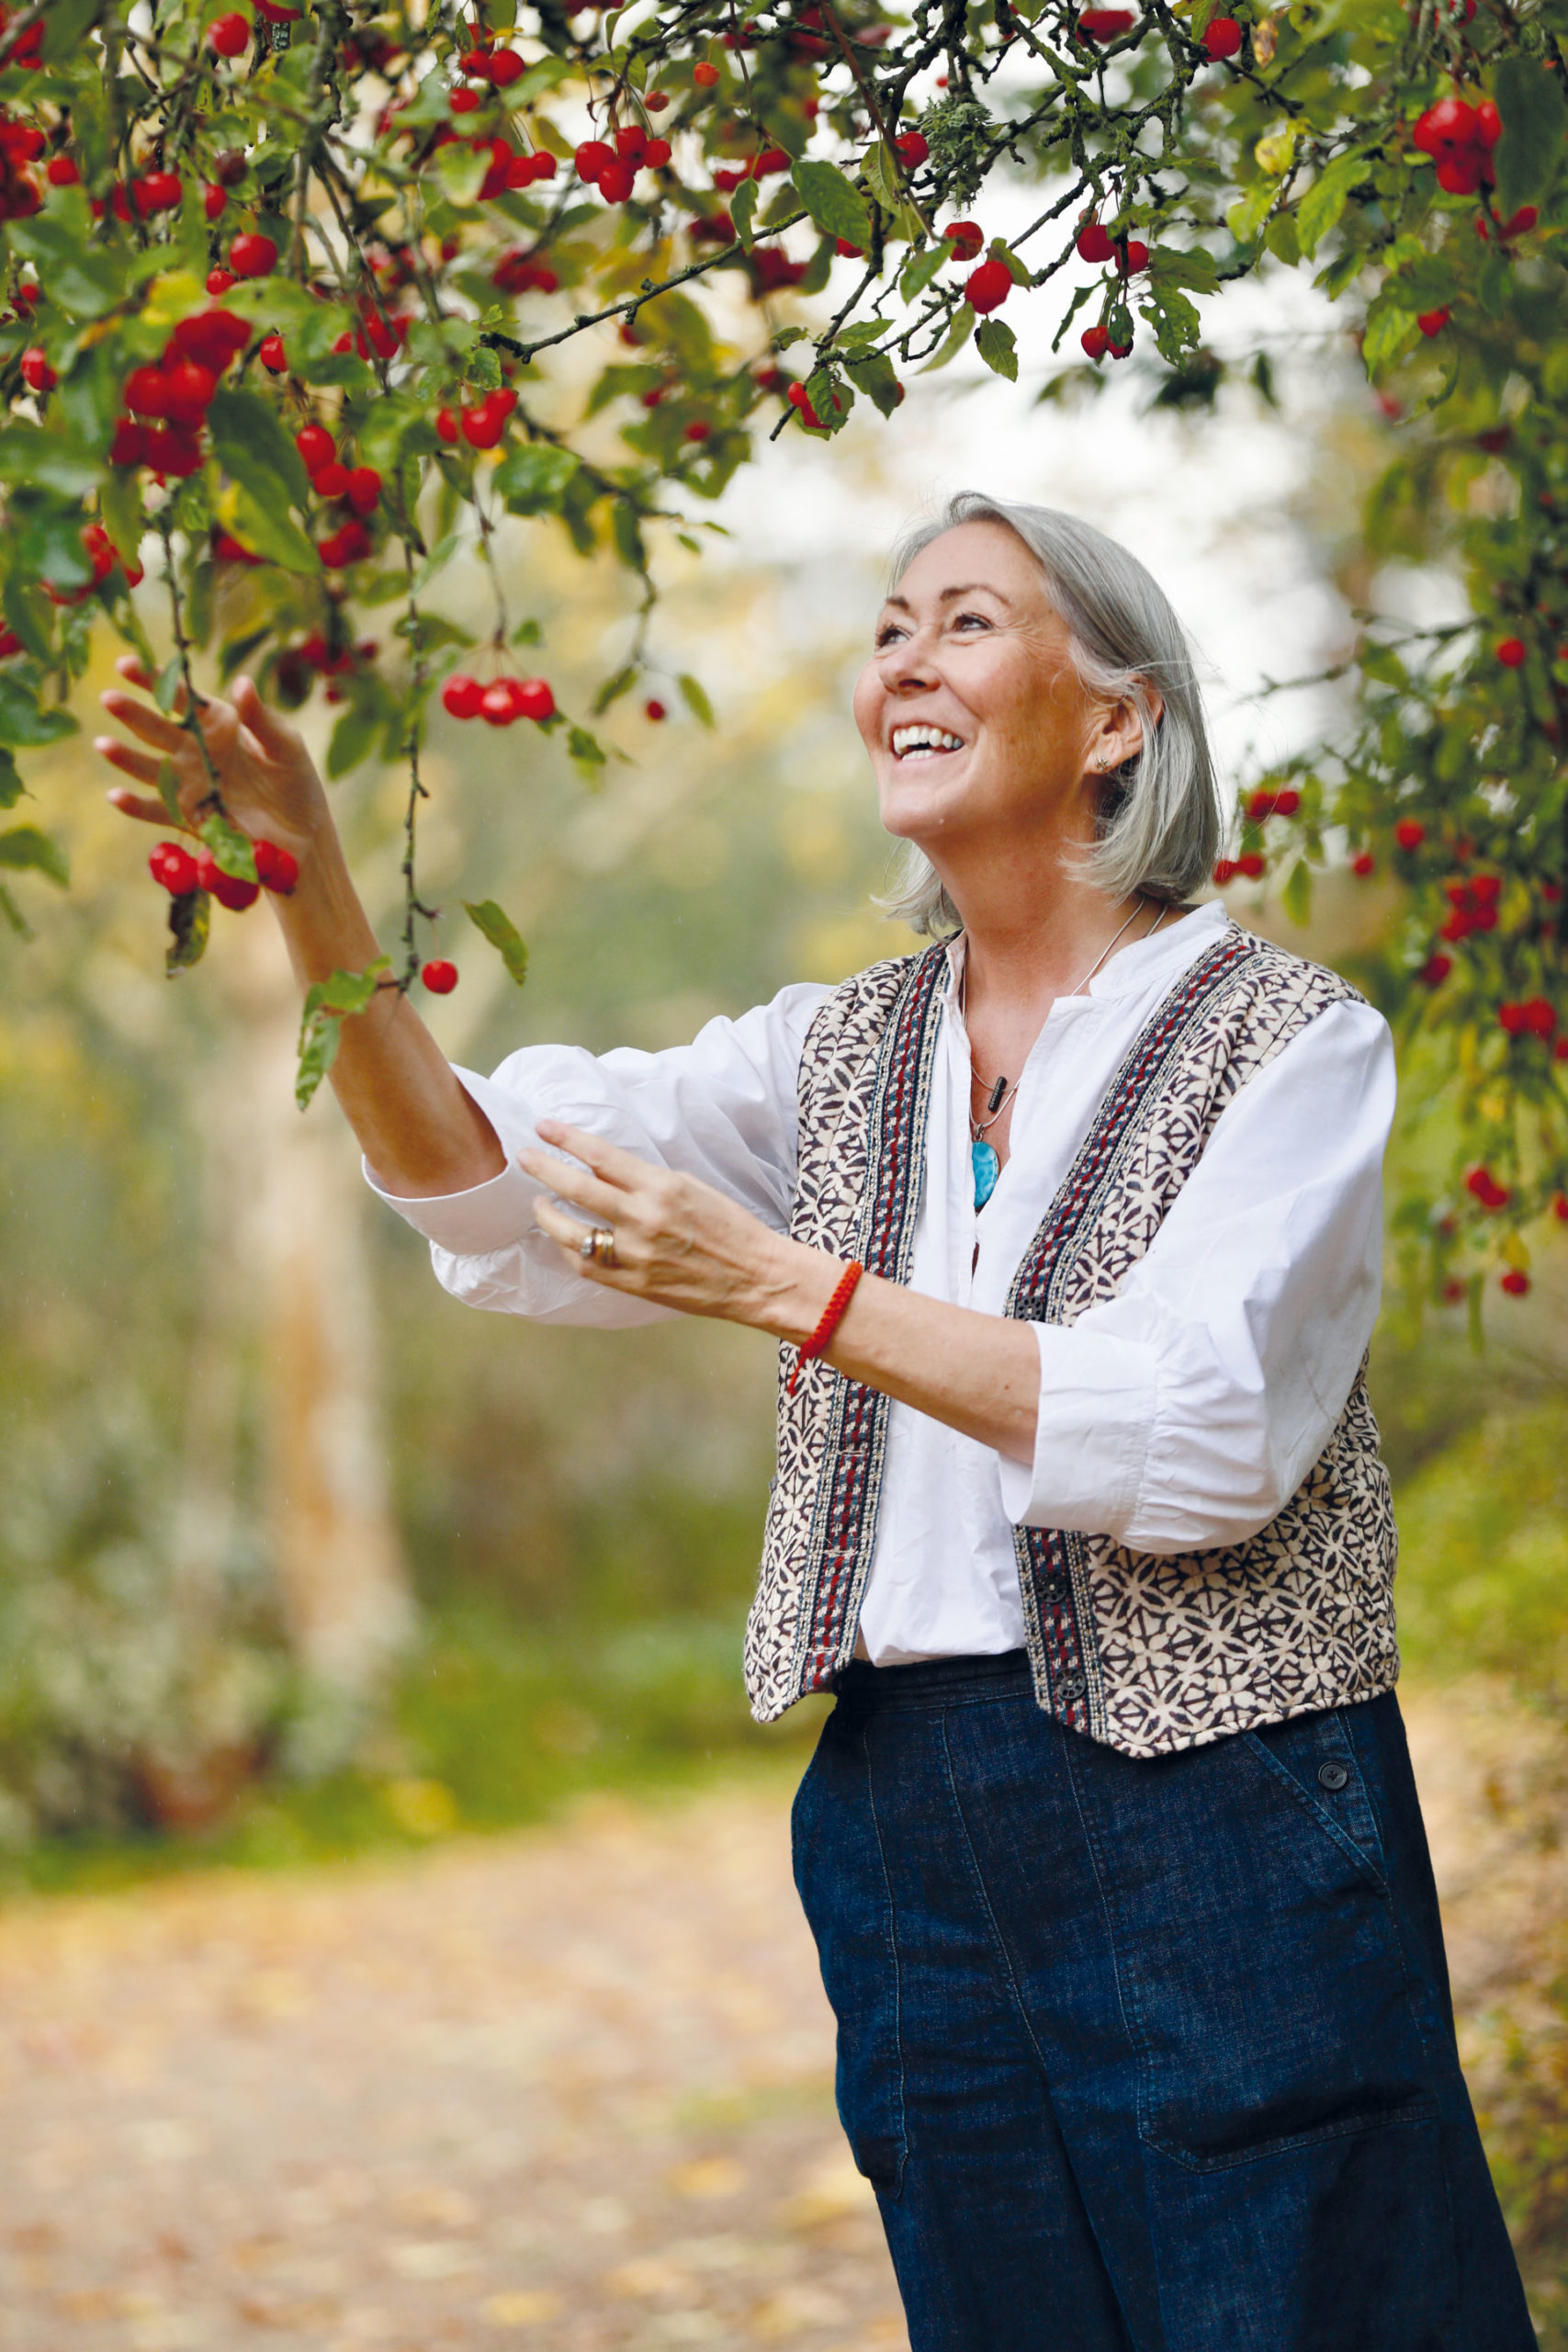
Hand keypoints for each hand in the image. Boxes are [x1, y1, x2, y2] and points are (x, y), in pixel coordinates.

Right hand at [94, 656, 332, 865]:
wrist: (302, 835)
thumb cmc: (296, 783)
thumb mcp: (286, 746)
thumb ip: (261, 718)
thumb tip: (242, 682)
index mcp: (217, 724)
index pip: (179, 697)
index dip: (152, 679)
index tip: (128, 665)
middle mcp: (195, 750)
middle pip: (157, 728)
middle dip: (132, 713)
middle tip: (108, 698)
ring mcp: (188, 784)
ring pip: (149, 767)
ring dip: (125, 757)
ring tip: (103, 745)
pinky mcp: (188, 817)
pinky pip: (156, 810)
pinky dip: (135, 806)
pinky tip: (116, 796)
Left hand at [521, 1118, 814, 1330]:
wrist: (755, 1276)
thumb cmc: (729, 1227)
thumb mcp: (691, 1187)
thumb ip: (646, 1180)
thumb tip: (603, 1168)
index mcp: (661, 1187)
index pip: (600, 1156)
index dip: (567, 1139)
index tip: (544, 1127)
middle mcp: (644, 1218)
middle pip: (577, 1188)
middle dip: (544, 1168)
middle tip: (523, 1155)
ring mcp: (635, 1254)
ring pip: (571, 1232)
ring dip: (548, 1214)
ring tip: (539, 1203)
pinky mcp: (633, 1284)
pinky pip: (586, 1265)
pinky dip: (570, 1248)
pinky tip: (564, 1238)